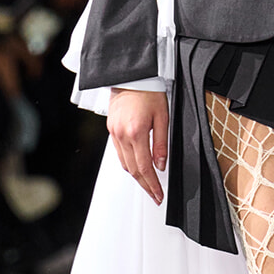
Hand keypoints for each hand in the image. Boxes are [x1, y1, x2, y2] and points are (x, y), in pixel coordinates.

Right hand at [108, 89, 168, 203]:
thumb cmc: (149, 92)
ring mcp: (114, 133)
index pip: (145, 167)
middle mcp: (122, 135)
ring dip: (136, 176)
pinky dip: (128, 163)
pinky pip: (119, 153)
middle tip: (155, 196)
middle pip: (133, 169)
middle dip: (145, 185)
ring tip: (148, 184)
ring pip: (124, 163)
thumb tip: (161, 165)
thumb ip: (162, 143)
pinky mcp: (111, 130)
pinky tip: (137, 167)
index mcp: (137, 132)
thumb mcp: (163, 117)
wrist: (131, 77)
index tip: (158, 195)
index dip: (152, 184)